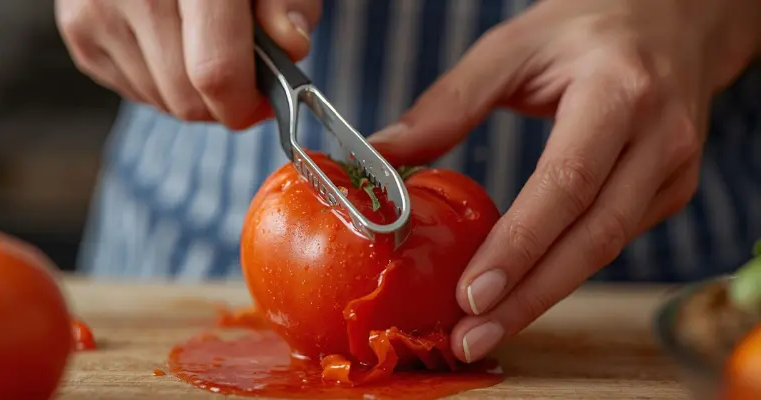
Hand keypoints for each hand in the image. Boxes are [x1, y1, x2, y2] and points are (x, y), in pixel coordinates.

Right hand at [55, 0, 320, 128]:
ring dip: (191, 91)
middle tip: (241, 72)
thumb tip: (290, 45)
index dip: (246, 105)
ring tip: (202, 43)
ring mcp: (96, 12)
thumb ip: (287, 1)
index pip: (216, 73)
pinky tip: (170, 40)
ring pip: (161, 101)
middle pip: (187, 100)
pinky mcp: (77, 29)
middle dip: (222, 101)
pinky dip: (160, 80)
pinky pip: (133, 90)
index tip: (263, 102)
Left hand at [369, 0, 760, 362]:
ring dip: (544, 296)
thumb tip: (383, 151)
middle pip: (593, 236)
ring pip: (607, 249)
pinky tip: (523, 292)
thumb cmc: (586, 28)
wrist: (672, 22)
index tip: (472, 294)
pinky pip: (612, 240)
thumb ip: (449, 101)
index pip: (566, 182)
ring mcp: (674, 168)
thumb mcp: (514, 47)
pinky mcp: (672, 190)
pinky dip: (564, 270)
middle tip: (471, 337)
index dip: (520, 245)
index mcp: (619, 91)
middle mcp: (659, 137)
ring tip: (486, 330)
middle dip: (529, 296)